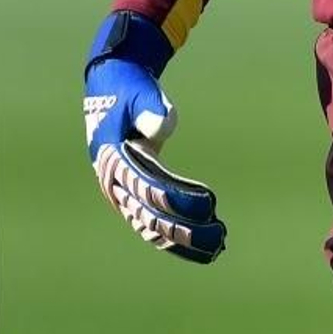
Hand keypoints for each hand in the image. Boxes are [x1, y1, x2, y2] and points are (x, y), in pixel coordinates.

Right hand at [83, 11, 225, 263]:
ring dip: (183, 241)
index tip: (209, 205)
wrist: (111, 86)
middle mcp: (115, 182)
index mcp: (112, 160)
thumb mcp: (138, 92)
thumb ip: (150, 108)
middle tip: (221, 236)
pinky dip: (174, 235)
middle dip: (185, 231)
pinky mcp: (132, 192)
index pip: (148, 188)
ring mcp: (122, 191)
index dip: (178, 200)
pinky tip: (200, 246)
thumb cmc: (129, 89)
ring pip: (150, 226)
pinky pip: (151, 221)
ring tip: (218, 247)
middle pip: (149, 216)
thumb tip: (164, 128)